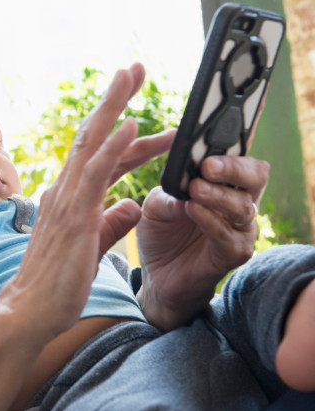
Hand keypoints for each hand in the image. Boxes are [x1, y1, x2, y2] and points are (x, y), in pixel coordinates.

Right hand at [0, 63, 171, 410]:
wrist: (30, 312)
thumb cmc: (58, 284)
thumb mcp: (94, 246)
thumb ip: (114, 221)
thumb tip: (134, 204)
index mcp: (70, 197)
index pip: (99, 153)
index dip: (122, 128)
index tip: (142, 107)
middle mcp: (65, 190)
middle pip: (92, 134)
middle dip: (113, 98)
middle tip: (132, 67)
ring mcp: (66, 200)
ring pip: (91, 142)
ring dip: (113, 106)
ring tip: (131, 75)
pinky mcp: (74, 217)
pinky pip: (95, 175)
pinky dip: (113, 147)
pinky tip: (131, 126)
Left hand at [136, 155, 268, 330]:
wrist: (156, 273)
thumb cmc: (160, 230)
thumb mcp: (155, 202)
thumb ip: (171, 189)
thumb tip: (187, 180)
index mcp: (223, 182)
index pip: (241, 155)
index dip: (235, 144)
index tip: (217, 137)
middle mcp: (238, 200)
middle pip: (254, 176)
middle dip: (233, 168)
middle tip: (208, 166)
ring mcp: (239, 228)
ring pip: (242, 206)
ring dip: (218, 196)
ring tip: (195, 190)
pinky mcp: (233, 253)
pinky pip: (229, 236)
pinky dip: (212, 221)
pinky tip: (194, 211)